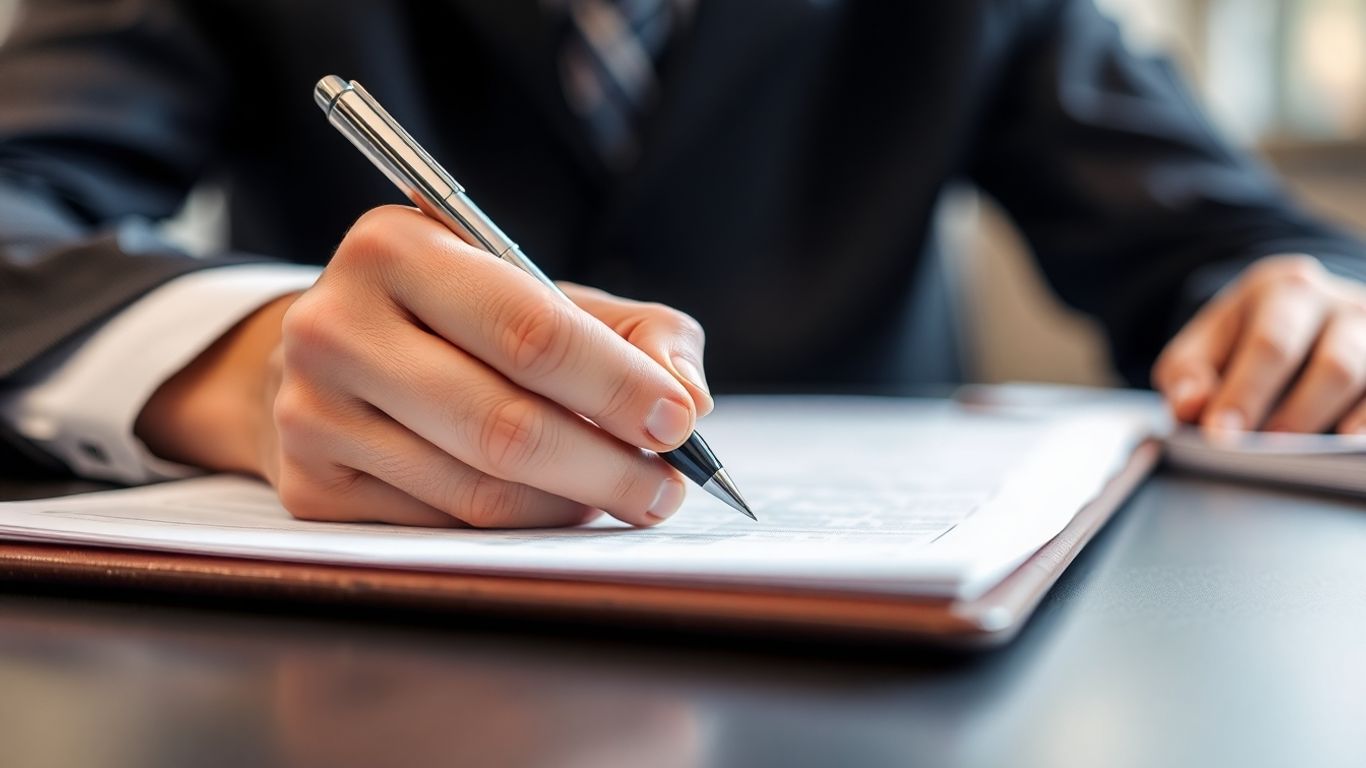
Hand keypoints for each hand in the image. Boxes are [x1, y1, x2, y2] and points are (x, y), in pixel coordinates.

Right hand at [137, 205, 712, 527]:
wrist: (334, 357)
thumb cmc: (461, 322)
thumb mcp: (543, 293)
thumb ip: (635, 331)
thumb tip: (689, 398)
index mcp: (397, 247)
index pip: (529, 331)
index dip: (616, 385)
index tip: (680, 424)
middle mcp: (336, 325)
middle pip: (503, 425)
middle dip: (607, 466)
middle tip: (666, 490)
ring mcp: (311, 412)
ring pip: (477, 492)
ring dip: (569, 504)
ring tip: (620, 494)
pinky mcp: (309, 487)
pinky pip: (442, 529)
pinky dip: (517, 526)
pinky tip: (548, 503)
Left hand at [1153, 255, 1365, 434]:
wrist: (1294, 316)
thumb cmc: (1242, 340)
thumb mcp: (1203, 345)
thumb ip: (1187, 374)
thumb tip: (1190, 407)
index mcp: (1283, 289)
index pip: (1268, 344)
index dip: (1246, 393)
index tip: (1220, 434)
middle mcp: (1340, 305)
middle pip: (1333, 364)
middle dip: (1297, 414)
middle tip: (1266, 452)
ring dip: (1334, 424)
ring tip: (1302, 458)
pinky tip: (1348, 448)